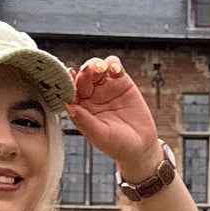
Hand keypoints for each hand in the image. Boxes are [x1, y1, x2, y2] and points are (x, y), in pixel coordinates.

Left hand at [70, 55, 161, 176]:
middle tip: (87, 70)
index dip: (69, 83)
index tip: (69, 75)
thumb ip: (85, 120)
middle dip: (84, 71)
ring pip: (97, 67)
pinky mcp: (122, 82)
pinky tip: (115, 69)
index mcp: (81, 108)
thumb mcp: (100, 135)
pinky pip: (115, 67)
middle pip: (83, 76)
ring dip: (96, 64)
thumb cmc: (118, 145)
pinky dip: (113, 64)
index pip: (71, 92)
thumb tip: (67, 106)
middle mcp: (91, 96)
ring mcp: (106, 87)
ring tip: (101, 68)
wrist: (141, 146)